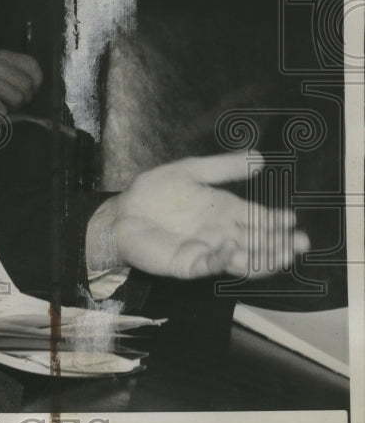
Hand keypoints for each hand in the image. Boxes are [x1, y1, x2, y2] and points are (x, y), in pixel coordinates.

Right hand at [0, 49, 43, 112]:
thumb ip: (17, 73)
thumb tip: (36, 87)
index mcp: (0, 56)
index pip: (32, 66)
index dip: (36, 81)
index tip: (30, 89)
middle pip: (27, 86)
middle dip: (22, 98)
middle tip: (7, 99)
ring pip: (18, 99)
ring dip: (10, 107)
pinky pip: (5, 111)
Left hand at [87, 152, 309, 279]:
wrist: (122, 213)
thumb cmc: (153, 192)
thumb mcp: (190, 171)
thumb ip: (223, 167)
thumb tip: (260, 158)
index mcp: (222, 210)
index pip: (255, 217)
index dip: (274, 220)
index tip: (292, 219)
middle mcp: (220, 232)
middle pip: (256, 241)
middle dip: (279, 243)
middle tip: (301, 242)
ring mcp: (205, 249)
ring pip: (241, 258)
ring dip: (262, 258)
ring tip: (282, 255)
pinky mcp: (187, 263)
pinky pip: (208, 265)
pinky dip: (220, 260)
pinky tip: (229, 250)